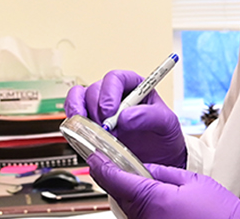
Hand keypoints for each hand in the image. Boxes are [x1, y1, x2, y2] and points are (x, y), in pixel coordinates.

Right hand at [66, 70, 187, 167]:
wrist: (158, 160)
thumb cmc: (163, 136)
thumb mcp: (166, 123)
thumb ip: (149, 116)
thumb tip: (125, 117)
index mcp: (134, 86)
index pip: (115, 78)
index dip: (109, 93)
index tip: (110, 111)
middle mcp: (114, 95)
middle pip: (94, 90)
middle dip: (96, 109)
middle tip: (106, 128)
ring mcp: (99, 109)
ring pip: (79, 99)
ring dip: (81, 114)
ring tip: (91, 131)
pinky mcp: (90, 124)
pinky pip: (73, 114)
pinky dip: (73, 122)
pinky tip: (80, 133)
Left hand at [88, 152, 239, 218]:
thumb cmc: (220, 214)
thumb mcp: (194, 182)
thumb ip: (163, 172)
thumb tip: (145, 168)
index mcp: (152, 199)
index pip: (114, 179)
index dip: (101, 165)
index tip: (94, 156)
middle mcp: (144, 218)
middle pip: (118, 194)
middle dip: (119, 179)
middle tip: (123, 165)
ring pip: (129, 208)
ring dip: (133, 196)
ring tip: (154, 187)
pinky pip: (140, 217)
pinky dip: (143, 208)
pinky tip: (160, 202)